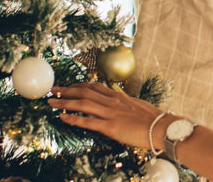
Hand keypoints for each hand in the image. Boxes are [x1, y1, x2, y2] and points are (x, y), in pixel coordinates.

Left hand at [48, 83, 162, 148]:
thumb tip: (118, 97)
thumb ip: (124, 101)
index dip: (78, 85)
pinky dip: (74, 119)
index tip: (68, 86)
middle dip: (67, 90)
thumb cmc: (151, 117)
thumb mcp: (136, 104)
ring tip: (51, 101)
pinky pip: (88, 122)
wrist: (161, 126)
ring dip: (65, 101)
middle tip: (53, 90)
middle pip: (84, 91)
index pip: (94, 86)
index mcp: (118, 95)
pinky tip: (62, 117)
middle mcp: (112, 101)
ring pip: (83, 104)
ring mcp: (110, 113)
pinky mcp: (111, 127)